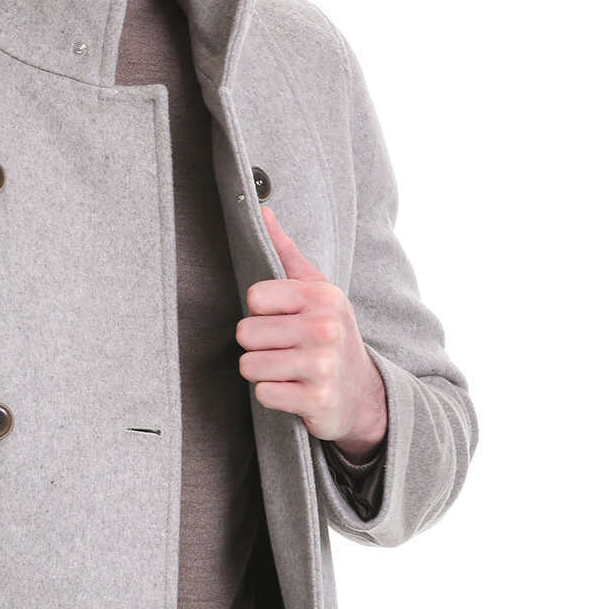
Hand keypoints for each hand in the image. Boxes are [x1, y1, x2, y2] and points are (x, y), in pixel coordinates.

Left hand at [236, 204, 387, 457]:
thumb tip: (261, 208)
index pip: (254, 297)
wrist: (362, 393)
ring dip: (262, 371)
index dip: (260, 312)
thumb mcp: (316, 290)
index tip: (281, 320)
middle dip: (257, 345)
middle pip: (245, 334)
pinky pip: (263, 393)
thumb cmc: (329, 335)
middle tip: (283, 349)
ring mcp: (322, 366)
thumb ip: (285, 251)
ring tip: (287, 368)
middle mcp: (325, 328)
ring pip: (249, 365)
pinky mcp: (316, 400)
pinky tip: (294, 390)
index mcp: (322, 296)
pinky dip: (273, 395)